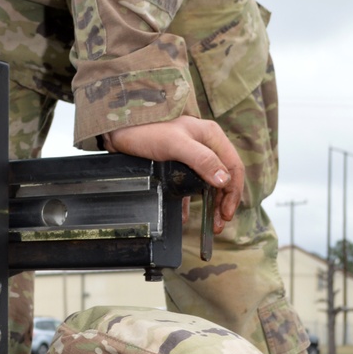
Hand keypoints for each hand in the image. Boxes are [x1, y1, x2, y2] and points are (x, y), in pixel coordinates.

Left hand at [105, 117, 243, 231]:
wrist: (119, 130)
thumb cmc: (146, 131)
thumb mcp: (175, 145)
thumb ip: (202, 160)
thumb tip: (223, 180)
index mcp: (211, 136)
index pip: (234, 166)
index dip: (233, 191)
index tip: (227, 212)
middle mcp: (205, 145)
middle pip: (224, 177)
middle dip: (224, 202)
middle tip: (220, 223)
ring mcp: (192, 156)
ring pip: (209, 184)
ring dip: (212, 205)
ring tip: (211, 224)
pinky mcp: (177, 166)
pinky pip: (189, 187)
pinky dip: (190, 203)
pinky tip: (186, 216)